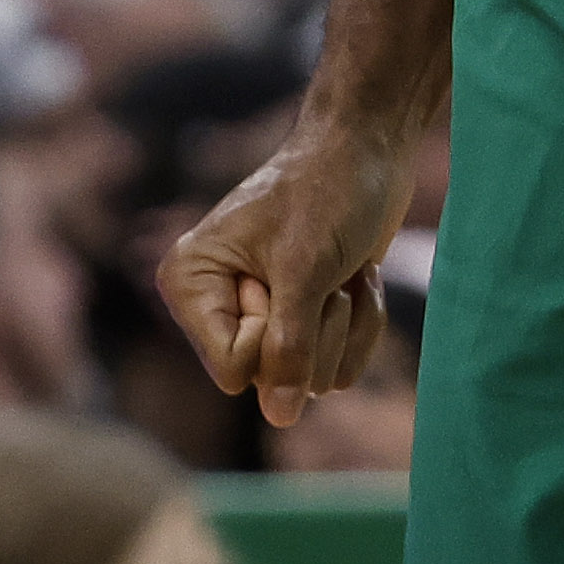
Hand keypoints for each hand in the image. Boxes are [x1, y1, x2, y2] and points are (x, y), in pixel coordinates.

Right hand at [156, 107, 410, 422]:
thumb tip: (280, 418)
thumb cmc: (330, 189)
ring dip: (347, 322)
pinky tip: (360, 276)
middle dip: (318, 328)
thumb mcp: (306, 268)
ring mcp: (265, 317)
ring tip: (344, 268)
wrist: (372, 145)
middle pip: (272, 380)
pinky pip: (339, 366)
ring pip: (311, 379)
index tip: (286, 277)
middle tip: (325, 271)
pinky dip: (363, 322)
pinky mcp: (307, 320)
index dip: (275, 335)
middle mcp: (219, 306)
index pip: (234, 369)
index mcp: (192, 283)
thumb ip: (288, 346)